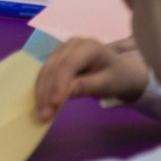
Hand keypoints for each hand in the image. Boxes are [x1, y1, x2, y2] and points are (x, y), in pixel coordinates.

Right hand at [33, 38, 148, 121]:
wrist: (120, 72)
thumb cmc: (117, 77)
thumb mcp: (107, 84)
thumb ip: (88, 86)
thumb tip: (68, 93)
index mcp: (89, 46)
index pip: (69, 64)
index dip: (59, 83)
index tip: (54, 104)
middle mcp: (72, 44)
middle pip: (54, 67)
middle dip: (47, 92)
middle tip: (44, 116)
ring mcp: (62, 50)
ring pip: (45, 71)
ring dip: (41, 93)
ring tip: (41, 114)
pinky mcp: (57, 59)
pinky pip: (45, 74)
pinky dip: (42, 90)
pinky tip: (40, 105)